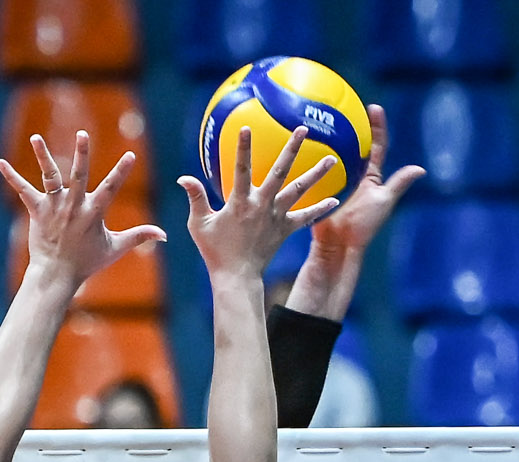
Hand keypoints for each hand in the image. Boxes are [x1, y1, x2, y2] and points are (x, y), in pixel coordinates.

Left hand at [0, 132, 164, 292]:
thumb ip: (139, 236)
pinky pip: (23, 190)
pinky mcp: (37, 211)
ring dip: (43, 157)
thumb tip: (164, 235)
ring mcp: (54, 208)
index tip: (131, 156)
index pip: (110, 189)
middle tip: (83, 135)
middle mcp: (73, 207)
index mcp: (93, 213)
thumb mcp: (115, 248)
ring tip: (35, 138)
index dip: (121, 173)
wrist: (56, 275)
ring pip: (49, 177)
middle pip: (78, 176)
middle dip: (81, 155)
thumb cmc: (87, 262)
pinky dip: (11, 177)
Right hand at [176, 125, 338, 281]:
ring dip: (316, 174)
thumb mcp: (199, 225)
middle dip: (292, 149)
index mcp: (240, 202)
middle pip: (280, 171)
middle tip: (303, 129)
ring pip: (299, 190)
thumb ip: (195, 199)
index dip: (243, 148)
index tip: (246, 128)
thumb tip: (183, 178)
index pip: (241, 168)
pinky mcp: (285, 229)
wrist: (237, 277)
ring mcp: (276, 216)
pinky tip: (335, 200)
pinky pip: (305, 218)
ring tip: (332, 159)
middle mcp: (261, 205)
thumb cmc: (215, 251)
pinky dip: (319, 209)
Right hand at [307, 105, 424, 257]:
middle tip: (347, 107)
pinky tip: (301, 147)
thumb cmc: (363, 227)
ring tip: (322, 121)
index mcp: (371, 179)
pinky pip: (313, 171)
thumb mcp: (383, 201)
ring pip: (333, 157)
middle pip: (354, 147)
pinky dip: (309, 160)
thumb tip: (420, 169)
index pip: (376, 147)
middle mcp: (354, 179)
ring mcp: (335, 184)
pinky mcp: (319, 191)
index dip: (377, 127)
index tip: (374, 108)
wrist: (337, 247)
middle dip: (353, 127)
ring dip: (329, 140)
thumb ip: (399, 184)